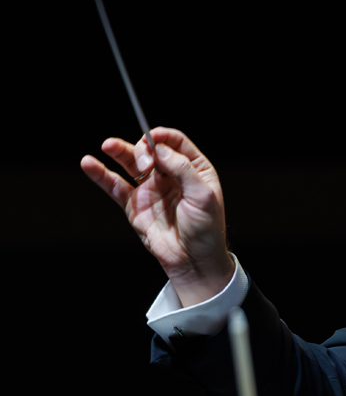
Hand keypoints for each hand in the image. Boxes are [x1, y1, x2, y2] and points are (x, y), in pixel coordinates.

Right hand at [81, 127, 234, 305]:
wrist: (193, 260)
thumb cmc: (206, 230)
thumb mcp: (203, 196)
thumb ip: (182, 169)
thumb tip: (160, 148)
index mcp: (194, 169)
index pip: (175, 142)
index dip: (162, 136)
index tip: (152, 136)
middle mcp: (170, 176)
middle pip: (151, 149)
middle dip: (143, 149)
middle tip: (144, 162)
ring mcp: (150, 189)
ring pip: (130, 163)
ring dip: (118, 151)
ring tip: (107, 145)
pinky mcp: (134, 204)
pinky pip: (115, 185)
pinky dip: (101, 174)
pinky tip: (89, 163)